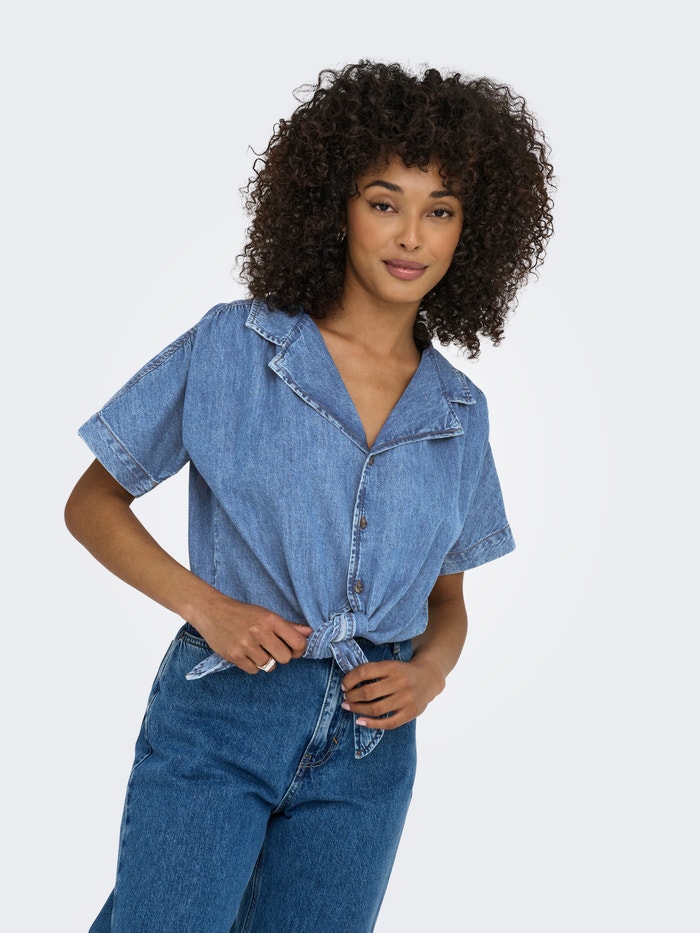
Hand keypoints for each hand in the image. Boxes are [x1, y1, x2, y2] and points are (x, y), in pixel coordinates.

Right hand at [192, 593, 311, 674]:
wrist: (212, 612)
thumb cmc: (242, 613)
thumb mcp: (265, 614)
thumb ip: (287, 626)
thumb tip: (309, 632)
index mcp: (270, 619)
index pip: (297, 642)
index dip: (299, 650)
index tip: (294, 650)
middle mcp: (260, 632)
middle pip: (285, 658)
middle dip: (282, 657)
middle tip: (273, 650)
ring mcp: (246, 645)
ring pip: (269, 666)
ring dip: (265, 661)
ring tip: (256, 649)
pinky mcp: (234, 655)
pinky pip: (254, 670)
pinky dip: (252, 665)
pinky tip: (246, 654)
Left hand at [340, 657, 445, 728]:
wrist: (429, 678)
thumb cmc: (402, 672)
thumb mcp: (389, 665)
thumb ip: (372, 671)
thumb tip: (347, 683)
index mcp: (392, 667)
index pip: (364, 672)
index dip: (350, 679)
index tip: (344, 685)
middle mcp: (400, 682)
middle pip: (368, 692)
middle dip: (352, 697)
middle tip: (346, 698)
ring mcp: (406, 699)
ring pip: (376, 709)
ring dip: (358, 709)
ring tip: (349, 707)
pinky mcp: (410, 713)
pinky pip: (388, 723)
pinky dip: (372, 724)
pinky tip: (360, 721)